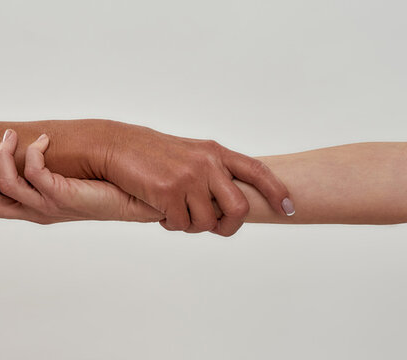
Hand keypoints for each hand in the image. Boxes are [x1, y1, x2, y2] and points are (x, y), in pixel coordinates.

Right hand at [0, 129, 163, 223]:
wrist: (134, 197)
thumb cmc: (104, 186)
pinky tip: (43, 140)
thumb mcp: (66, 177)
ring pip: (7, 187)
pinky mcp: (64, 196)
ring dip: (3, 156)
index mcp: (34, 209)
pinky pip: (35, 173)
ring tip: (10, 136)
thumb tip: (28, 146)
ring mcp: (50, 206)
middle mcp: (38, 211)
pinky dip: (33, 152)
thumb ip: (44, 168)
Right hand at [98, 121, 293, 235]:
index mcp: (215, 152)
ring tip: (176, 213)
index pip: (257, 171)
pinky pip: (181, 225)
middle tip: (214, 228)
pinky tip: (160, 211)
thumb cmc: (153, 155)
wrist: (117, 146)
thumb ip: (213, 173)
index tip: (288, 209)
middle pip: (239, 208)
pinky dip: (171, 225)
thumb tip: (232, 207)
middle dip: (228, 226)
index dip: (277, 191)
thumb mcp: (191, 155)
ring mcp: (188, 177)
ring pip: (207, 222)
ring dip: (192, 226)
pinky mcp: (168, 191)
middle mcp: (207, 163)